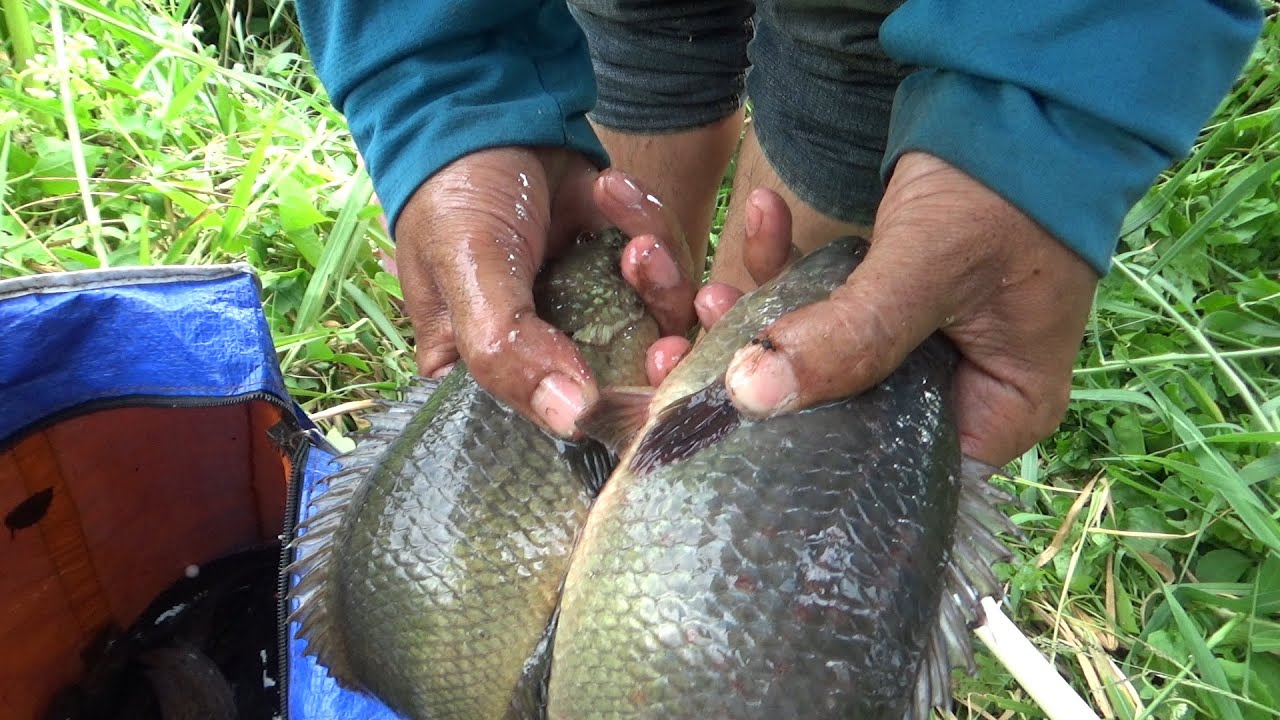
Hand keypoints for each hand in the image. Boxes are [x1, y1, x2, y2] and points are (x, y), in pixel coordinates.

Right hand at [394, 146, 697, 437]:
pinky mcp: (623, 268)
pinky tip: (608, 189)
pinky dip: (648, 227)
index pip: (559, 425)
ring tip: (630, 237)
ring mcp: (592, 310)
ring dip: (656, 276)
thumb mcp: (468, 272)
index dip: (613, 415)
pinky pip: (666, 268)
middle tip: (669, 330)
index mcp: (493, 375)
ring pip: (658, 324)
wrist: (485, 105)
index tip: (650, 381)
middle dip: (658, 349)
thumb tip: (573, 418)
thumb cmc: (455, 195)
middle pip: (627, 386)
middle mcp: (548, 354)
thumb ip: (510, 348)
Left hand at [702, 152, 1098, 465]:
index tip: (736, 434)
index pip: (899, 472)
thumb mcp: (928, 269)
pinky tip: (762, 216)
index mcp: (1001, 412)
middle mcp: (964, 390)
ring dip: (770, 323)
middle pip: (854, 417)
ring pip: (833, 359)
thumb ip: (850, 337)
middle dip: (776, 384)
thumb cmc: (1006, 189)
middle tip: (698, 361)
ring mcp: (928, 345)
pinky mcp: (894, 301)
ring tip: (714, 298)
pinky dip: (795, 267)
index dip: (813, 460)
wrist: (1022, 94)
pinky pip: (835, 304)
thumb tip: (751, 396)